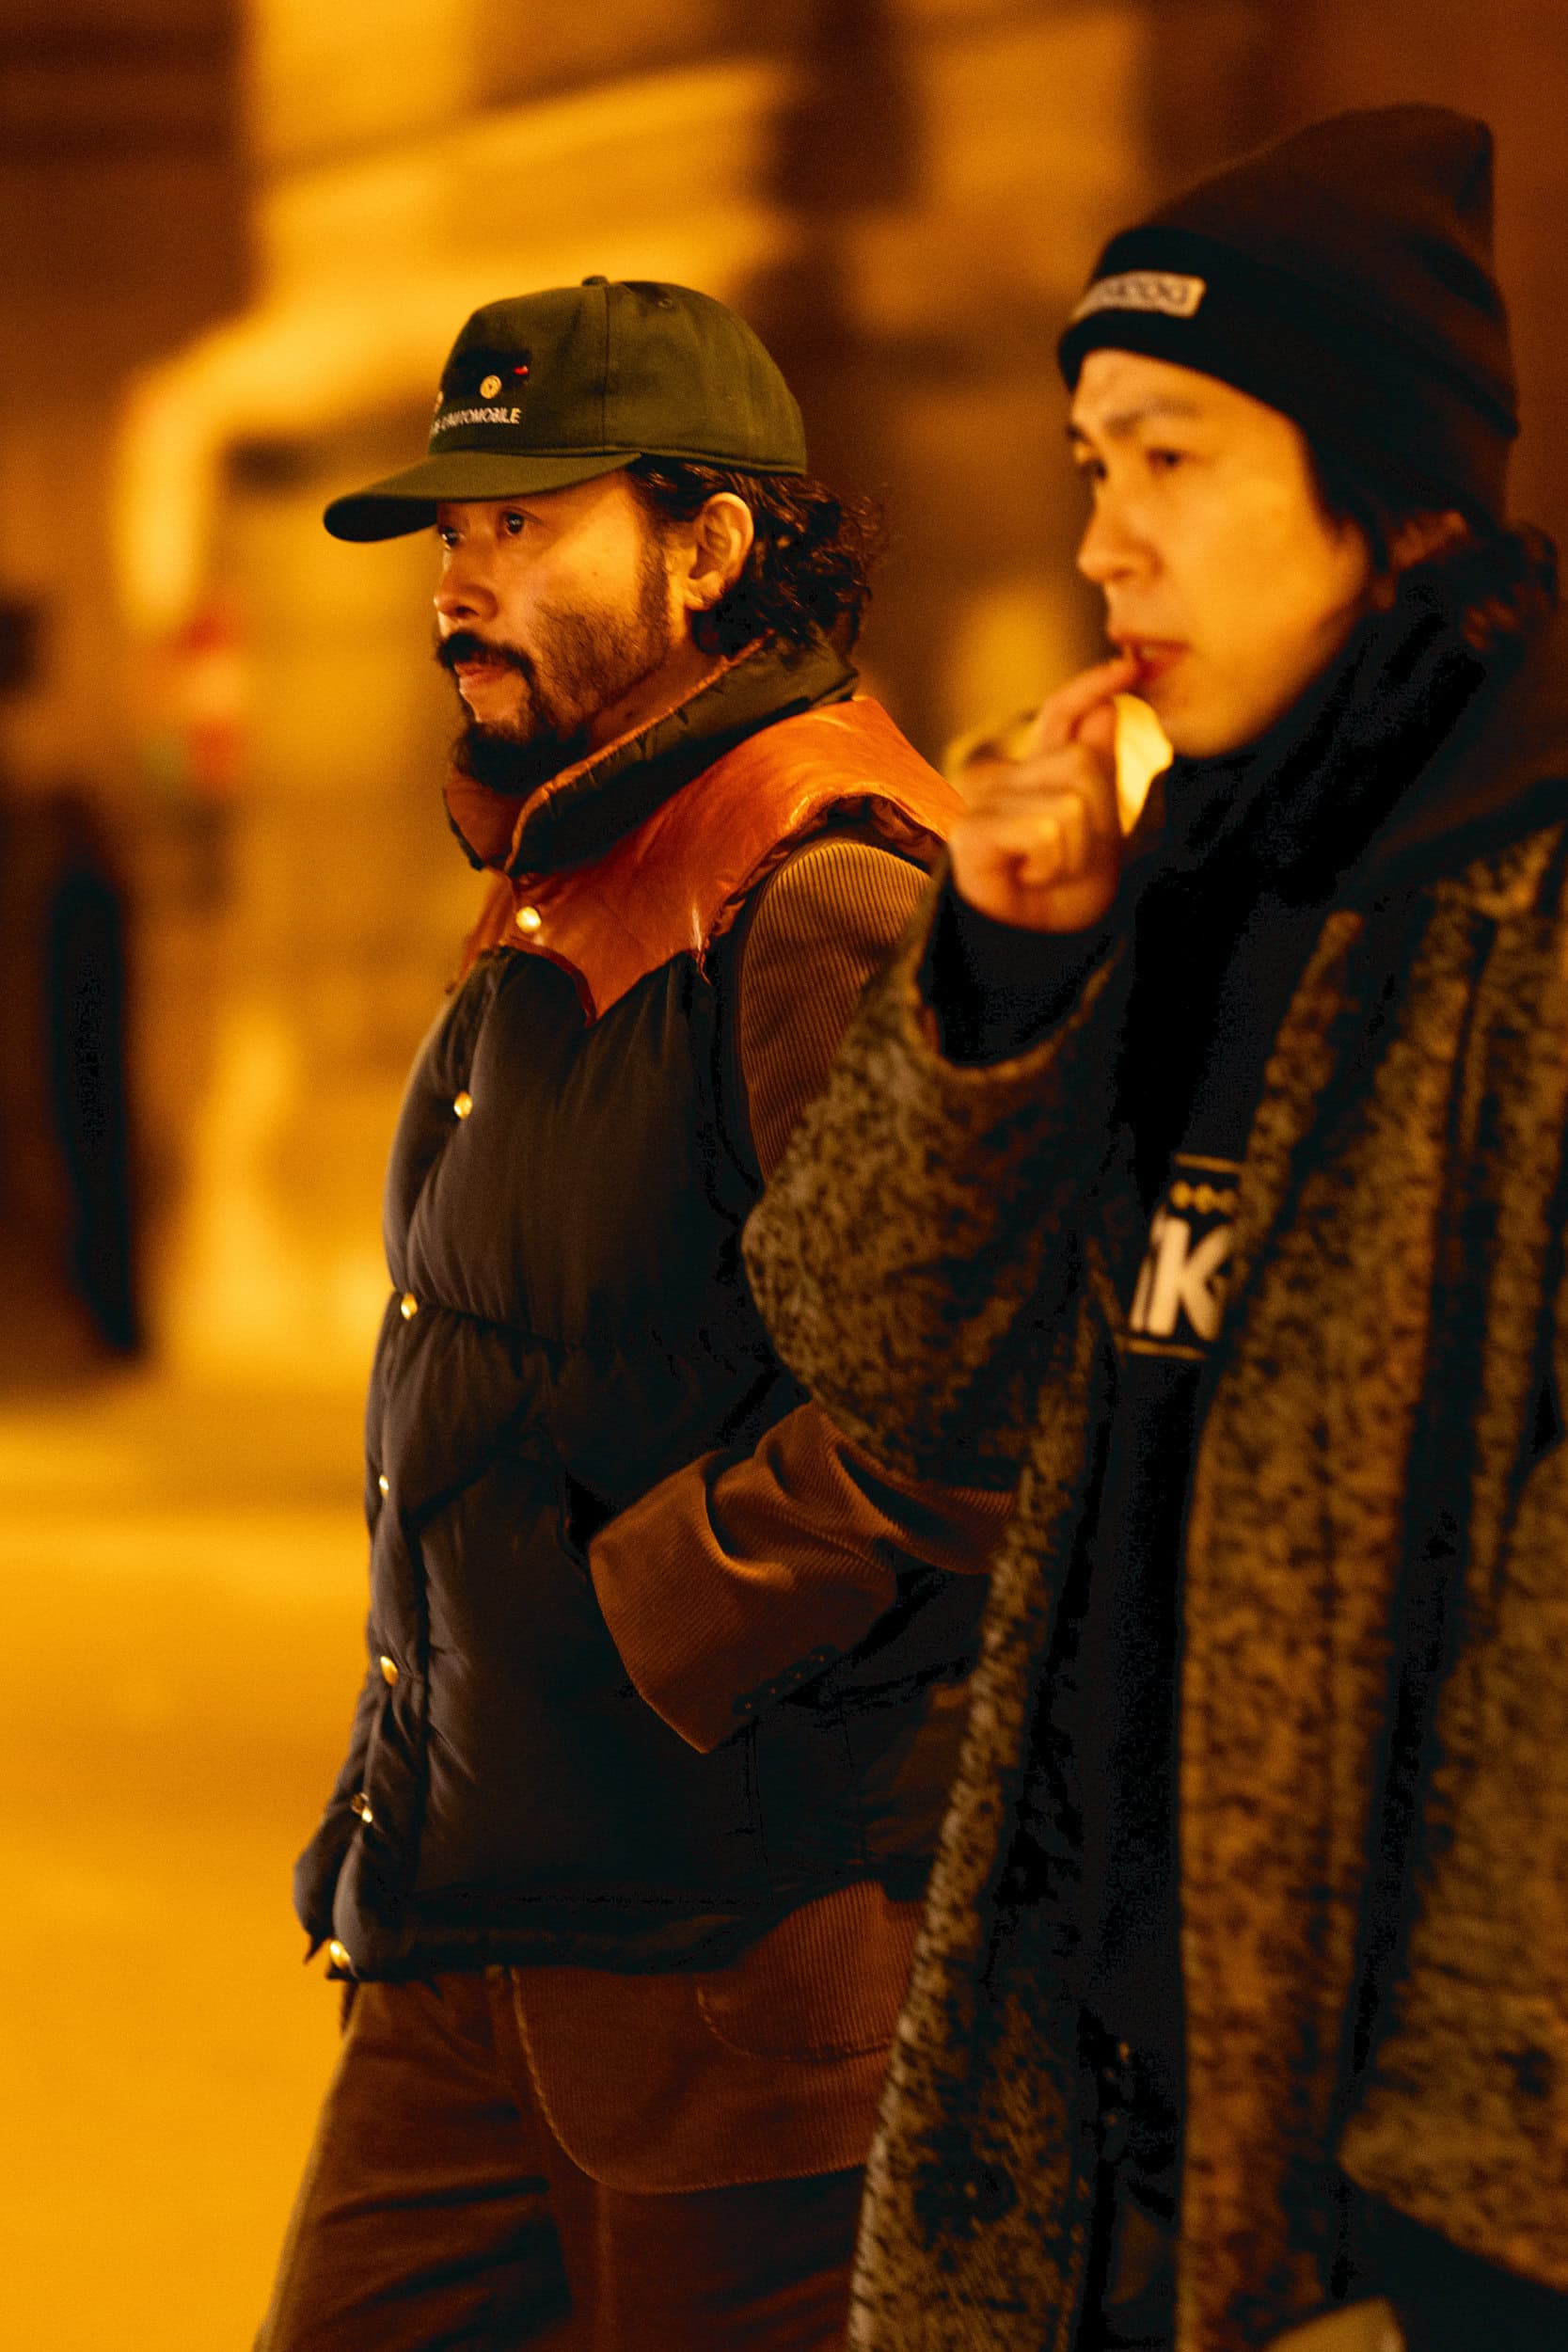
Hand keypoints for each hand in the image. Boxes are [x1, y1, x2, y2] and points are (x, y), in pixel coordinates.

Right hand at [949, 654, 1137, 931]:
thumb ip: (1098, 767)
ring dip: (1077, 850)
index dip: (1091, 686)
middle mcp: (1003, 778)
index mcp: (1034, 771)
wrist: (1036, 946)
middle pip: (1084, 764)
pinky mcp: (972, 832)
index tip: (1129, 666)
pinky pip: (1046, 830)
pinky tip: (1031, 877)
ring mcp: (981, 803)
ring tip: (1050, 870)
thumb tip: (1105, 706)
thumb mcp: (1101, 826)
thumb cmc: (1065, 892)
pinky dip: (1054, 863)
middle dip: (1098, 819)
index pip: (1060, 713)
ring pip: (1071, 802)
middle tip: (1071, 857)